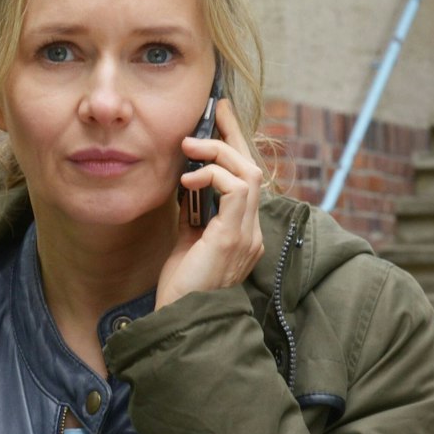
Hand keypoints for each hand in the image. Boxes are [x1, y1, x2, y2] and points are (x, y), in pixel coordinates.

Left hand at [157, 98, 264, 308]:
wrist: (180, 320)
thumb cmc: (181, 286)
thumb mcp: (187, 241)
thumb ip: (193, 214)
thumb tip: (185, 183)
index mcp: (243, 231)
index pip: (246, 180)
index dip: (236, 146)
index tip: (221, 116)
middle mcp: (251, 231)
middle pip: (253, 170)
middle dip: (233, 137)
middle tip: (212, 113)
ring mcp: (247, 236)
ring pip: (248, 175)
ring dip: (219, 153)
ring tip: (191, 147)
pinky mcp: (233, 239)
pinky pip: (234, 191)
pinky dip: (212, 176)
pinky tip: (188, 180)